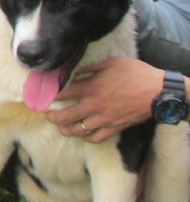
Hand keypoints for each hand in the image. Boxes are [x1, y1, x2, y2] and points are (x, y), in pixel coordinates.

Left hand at [46, 57, 162, 142]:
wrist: (158, 92)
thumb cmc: (136, 74)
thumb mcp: (112, 63)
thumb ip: (91, 67)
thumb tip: (75, 69)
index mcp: (93, 87)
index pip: (63, 94)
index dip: (50, 96)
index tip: (42, 97)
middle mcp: (95, 105)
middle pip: (65, 116)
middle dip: (52, 117)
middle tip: (47, 115)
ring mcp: (104, 119)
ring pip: (77, 130)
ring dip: (65, 129)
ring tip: (61, 127)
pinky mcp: (114, 128)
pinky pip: (95, 138)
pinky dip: (86, 138)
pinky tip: (83, 134)